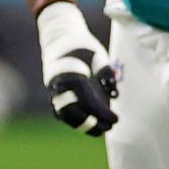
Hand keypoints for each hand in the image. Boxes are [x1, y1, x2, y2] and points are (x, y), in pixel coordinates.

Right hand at [36, 1, 118, 135]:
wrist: (59, 38)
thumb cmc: (83, 46)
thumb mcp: (98, 55)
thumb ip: (106, 73)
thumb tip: (114, 93)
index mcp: (70, 75)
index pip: (87, 102)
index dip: (102, 113)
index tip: (116, 119)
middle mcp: (59, 86)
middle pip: (74, 114)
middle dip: (93, 124)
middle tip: (110, 127)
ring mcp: (53, 92)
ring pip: (66, 116)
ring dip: (84, 126)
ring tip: (101, 129)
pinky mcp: (53, 95)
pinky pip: (62, 113)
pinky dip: (75, 121)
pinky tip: (91, 124)